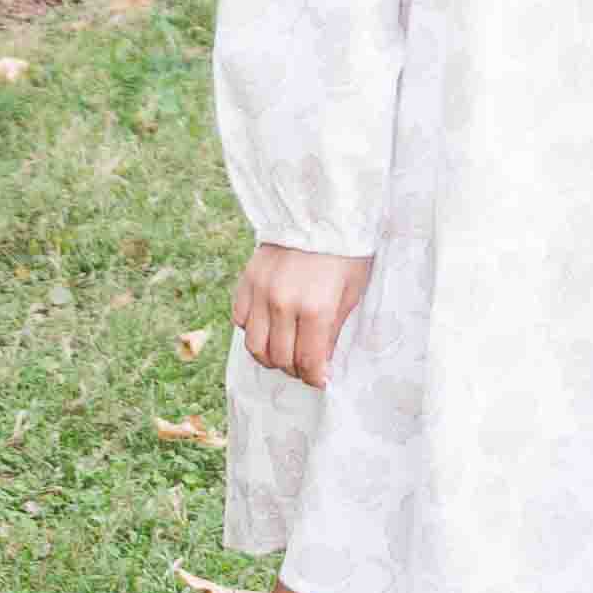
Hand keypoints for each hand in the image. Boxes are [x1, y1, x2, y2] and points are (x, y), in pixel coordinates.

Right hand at [233, 243, 372, 389]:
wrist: (320, 212)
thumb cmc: (345, 252)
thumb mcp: (352, 292)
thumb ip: (334, 330)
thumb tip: (323, 363)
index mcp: (315, 307)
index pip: (308, 360)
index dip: (315, 377)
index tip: (321, 379)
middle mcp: (283, 303)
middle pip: (280, 358)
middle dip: (295, 369)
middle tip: (307, 366)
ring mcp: (260, 292)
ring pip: (254, 346)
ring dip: (270, 357)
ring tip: (286, 353)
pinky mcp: (247, 281)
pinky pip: (240, 320)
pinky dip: (253, 331)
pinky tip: (270, 327)